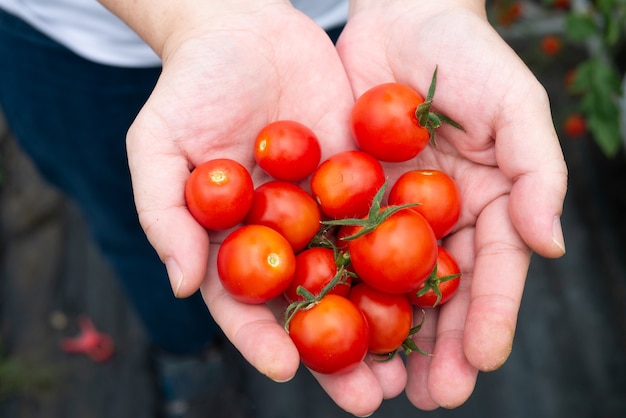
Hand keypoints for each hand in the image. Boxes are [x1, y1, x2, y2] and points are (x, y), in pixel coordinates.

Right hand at [123, 2, 391, 415]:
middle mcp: (281, 237)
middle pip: (307, 306)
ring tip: (410, 367)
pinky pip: (385, 221)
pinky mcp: (359, 180)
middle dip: (334, 355)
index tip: (286, 370)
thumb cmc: (189, 87)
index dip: (260, 339)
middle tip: (366, 399)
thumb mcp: (159, 146)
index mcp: (230, 242)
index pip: (243, 304)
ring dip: (381, 322)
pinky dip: (408, 256)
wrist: (243, 29)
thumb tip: (182, 286)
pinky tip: (436, 287)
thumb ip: (166, 215)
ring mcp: (323, 212)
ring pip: (355, 276)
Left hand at [336, 0, 566, 409]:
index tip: (479, 365)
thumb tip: (550, 247)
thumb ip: (539, 174)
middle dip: (438, 347)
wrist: (401, 15)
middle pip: (440, 295)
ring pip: (388, 285)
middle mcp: (439, 219)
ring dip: (386, 335)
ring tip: (378, 383)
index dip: (488, 320)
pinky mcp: (345, 197)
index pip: (493, 274)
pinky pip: (339, 246)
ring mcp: (390, 212)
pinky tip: (329, 322)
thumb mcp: (515, 106)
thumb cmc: (468, 55)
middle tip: (429, 396)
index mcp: (487, 205)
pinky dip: (337, 286)